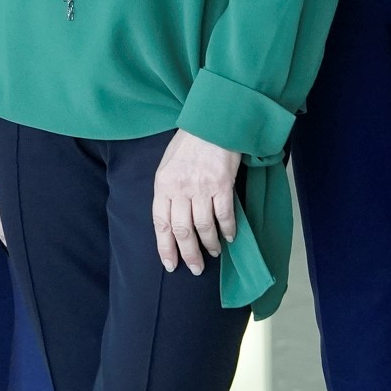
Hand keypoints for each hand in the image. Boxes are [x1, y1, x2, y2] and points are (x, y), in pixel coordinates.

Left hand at [153, 129, 239, 272]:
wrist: (211, 122)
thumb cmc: (188, 144)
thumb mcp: (168, 165)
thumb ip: (168, 191)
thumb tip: (173, 219)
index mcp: (162, 184)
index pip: (160, 223)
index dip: (165, 247)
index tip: (171, 265)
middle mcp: (180, 188)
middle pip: (182, 230)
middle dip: (189, 254)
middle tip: (196, 268)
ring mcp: (201, 187)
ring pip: (204, 227)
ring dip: (210, 244)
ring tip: (214, 252)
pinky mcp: (222, 185)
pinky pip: (225, 215)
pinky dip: (228, 230)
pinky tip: (230, 237)